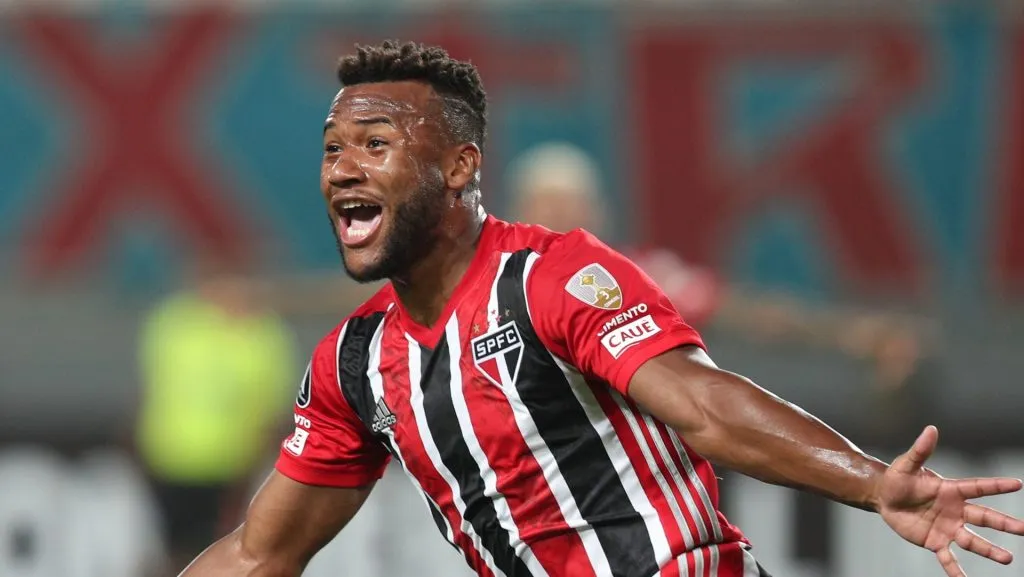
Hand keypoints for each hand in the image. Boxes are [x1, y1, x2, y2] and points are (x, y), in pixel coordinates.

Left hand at [878, 425, 1023, 575]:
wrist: (885, 497)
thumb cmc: (899, 478)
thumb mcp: (907, 464)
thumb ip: (921, 450)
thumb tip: (931, 429)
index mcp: (951, 490)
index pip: (978, 487)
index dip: (997, 486)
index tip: (1018, 484)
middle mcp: (955, 510)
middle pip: (984, 517)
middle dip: (1004, 524)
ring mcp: (947, 528)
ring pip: (972, 540)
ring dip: (989, 550)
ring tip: (1007, 558)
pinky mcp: (935, 542)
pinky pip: (948, 558)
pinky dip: (955, 571)